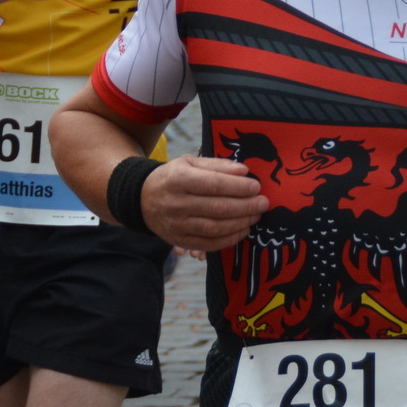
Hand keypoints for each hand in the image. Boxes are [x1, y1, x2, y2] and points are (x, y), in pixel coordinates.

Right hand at [139, 156, 270, 251]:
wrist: (142, 199)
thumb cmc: (173, 177)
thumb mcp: (190, 163)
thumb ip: (218, 165)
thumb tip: (244, 171)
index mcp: (178, 180)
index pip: (213, 184)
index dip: (237, 187)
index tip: (256, 187)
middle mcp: (176, 204)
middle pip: (217, 208)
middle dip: (245, 206)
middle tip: (263, 203)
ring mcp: (176, 225)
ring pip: (214, 228)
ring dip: (240, 223)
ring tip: (256, 216)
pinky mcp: (179, 240)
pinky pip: (208, 244)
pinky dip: (229, 239)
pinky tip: (243, 230)